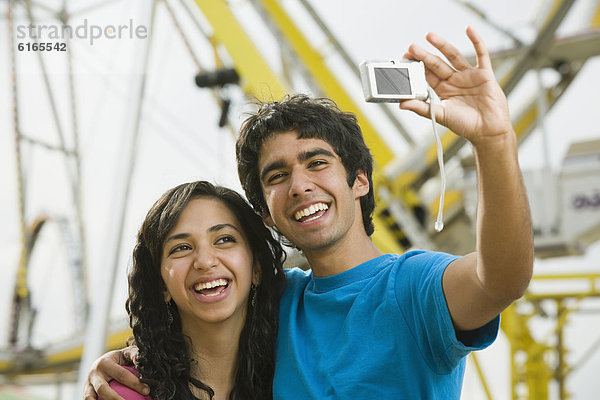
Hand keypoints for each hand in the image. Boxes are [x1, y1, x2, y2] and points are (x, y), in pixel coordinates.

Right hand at [83, 347, 148, 399]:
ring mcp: (87, 384)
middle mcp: (93, 374)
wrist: (101, 363)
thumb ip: (135, 355)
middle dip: (116, 399)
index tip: (146, 391)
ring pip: (91, 398)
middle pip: (103, 389)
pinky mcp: (85, 393)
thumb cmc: (118, 359)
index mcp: (104, 363)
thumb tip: (143, 364)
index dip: (135, 383)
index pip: (121, 375)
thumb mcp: (126, 353)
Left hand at [400, 26, 512, 145]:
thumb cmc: (465, 126)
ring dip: (442, 45)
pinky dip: (476, 41)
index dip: (417, 67)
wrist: (488, 131)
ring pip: (454, 56)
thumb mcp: (439, 115)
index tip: (405, 58)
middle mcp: (454, 81)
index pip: (427, 75)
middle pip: (437, 64)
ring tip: (429, 35)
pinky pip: (481, 54)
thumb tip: (402, 104)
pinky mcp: (484, 74)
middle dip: (424, 55)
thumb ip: (421, 108)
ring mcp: (469, 76)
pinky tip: (469, 29)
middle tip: (411, 47)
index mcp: (443, 90)